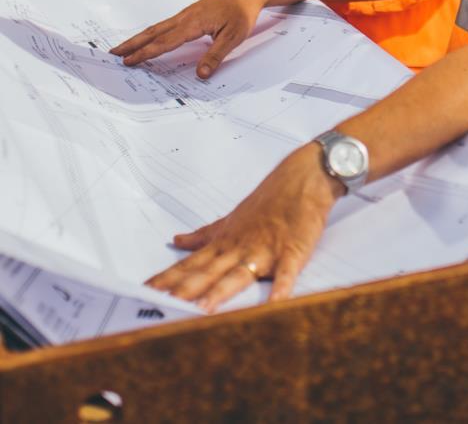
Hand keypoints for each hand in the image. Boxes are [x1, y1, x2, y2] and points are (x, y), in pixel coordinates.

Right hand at [111, 0, 265, 77]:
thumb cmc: (243, 10)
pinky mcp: (191, 14)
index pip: (165, 42)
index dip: (146, 53)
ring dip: (140, 38)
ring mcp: (186, 14)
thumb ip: (216, 56)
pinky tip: (150, 38)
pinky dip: (152, 33)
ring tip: (124, 48)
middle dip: (133, 44)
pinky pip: (166, 25)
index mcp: (193, 23)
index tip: (129, 61)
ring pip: (158, 28)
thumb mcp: (234, 36)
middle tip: (113, 54)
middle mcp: (185, 17)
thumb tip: (201, 75)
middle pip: (153, 33)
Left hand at [146, 145, 341, 311]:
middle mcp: (239, 248)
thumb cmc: (269, 199)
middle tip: (159, 306)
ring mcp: (265, 250)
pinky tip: (275, 303)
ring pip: (238, 274)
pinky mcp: (292, 251)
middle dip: (182, 291)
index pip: (189, 264)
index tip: (143, 292)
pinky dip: (281, 288)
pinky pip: (286, 272)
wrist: (304, 178)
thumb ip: (205, 235)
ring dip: (221, 291)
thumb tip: (176, 241)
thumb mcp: (232, 218)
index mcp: (225, 242)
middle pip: (206, 273)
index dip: (166, 279)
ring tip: (203, 309)